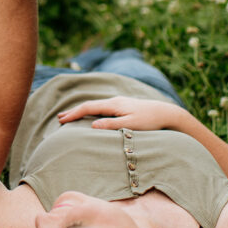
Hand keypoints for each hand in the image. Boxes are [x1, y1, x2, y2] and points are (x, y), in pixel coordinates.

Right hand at [58, 96, 189, 130]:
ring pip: (96, 106)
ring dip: (82, 111)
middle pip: (90, 105)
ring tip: (71, 117)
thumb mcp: (131, 125)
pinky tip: (90, 116)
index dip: (74, 113)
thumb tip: (93, 125)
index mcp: (114, 104)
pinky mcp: (124, 106)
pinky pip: (102, 108)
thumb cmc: (150, 121)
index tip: (62, 120)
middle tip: (60, 118)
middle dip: (74, 111)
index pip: (88, 107)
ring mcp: (119, 102)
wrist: (167, 113)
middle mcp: (114, 101)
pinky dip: (92, 112)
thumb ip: (112, 125)